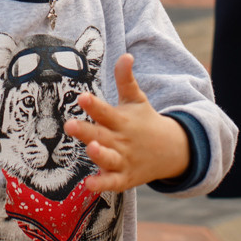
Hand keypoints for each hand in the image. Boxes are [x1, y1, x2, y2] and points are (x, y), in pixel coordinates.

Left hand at [65, 55, 190, 193]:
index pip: (106, 112)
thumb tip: (126, 55)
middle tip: (70, 124)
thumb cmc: (145, 122)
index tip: (82, 97)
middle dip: (86, 131)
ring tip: (90, 148)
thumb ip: (126, 80)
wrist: (170, 151)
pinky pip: (112, 182)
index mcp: (122, 121)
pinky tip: (89, 184)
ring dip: (100, 155)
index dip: (94, 105)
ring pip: (109, 159)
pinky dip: (102, 184)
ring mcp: (123, 160)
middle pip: (101, 135)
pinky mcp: (124, 178)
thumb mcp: (136, 100)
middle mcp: (121, 141)